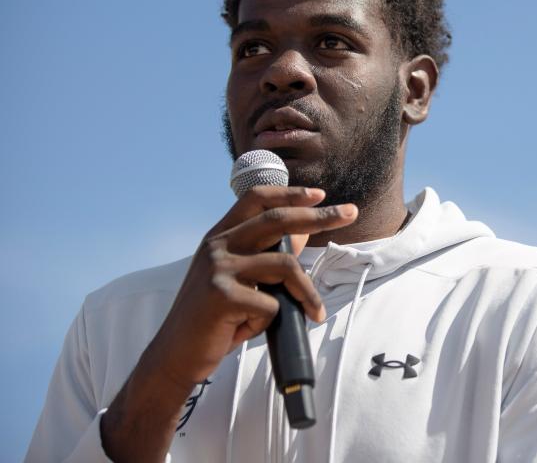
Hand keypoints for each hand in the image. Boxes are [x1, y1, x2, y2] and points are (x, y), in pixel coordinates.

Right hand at [102, 186, 356, 461]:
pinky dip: (270, 321)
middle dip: (319, 216)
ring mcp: (218, 269)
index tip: (320, 194)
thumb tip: (304, 233)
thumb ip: (265, 254)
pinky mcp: (222, 296)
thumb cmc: (214, 317)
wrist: (175, 355)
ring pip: (284, 266)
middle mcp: (217, 245)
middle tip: (349, 213)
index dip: (290, 193)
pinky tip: (251, 332)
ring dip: (307, 293)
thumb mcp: (237, 278)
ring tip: (315, 313)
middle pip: (278, 220)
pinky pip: (271, 304)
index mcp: (219, 236)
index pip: (256, 199)